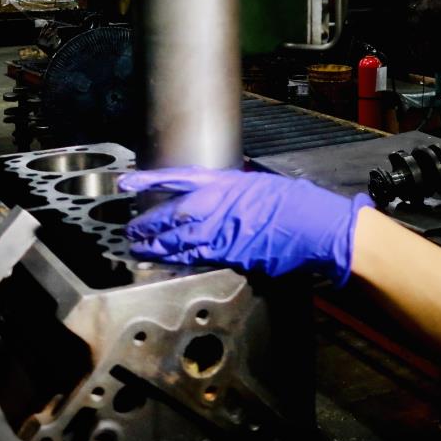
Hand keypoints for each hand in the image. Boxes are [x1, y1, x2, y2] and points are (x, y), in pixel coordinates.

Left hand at [119, 167, 373, 285]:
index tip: (127, 182)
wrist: (313, 225)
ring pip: (180, 238)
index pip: (178, 178)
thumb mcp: (258, 186)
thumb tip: (216, 198)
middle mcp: (220, 203)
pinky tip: (166, 262)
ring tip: (139, 250)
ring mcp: (224, 229)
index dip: (150, 180)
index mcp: (226, 182)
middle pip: (173, 213)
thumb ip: (232, 192)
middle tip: (130, 231)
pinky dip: (178, 258)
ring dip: (157, 246)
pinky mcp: (230, 253)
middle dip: (150, 222)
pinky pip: (197, 256)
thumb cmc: (293, 203)